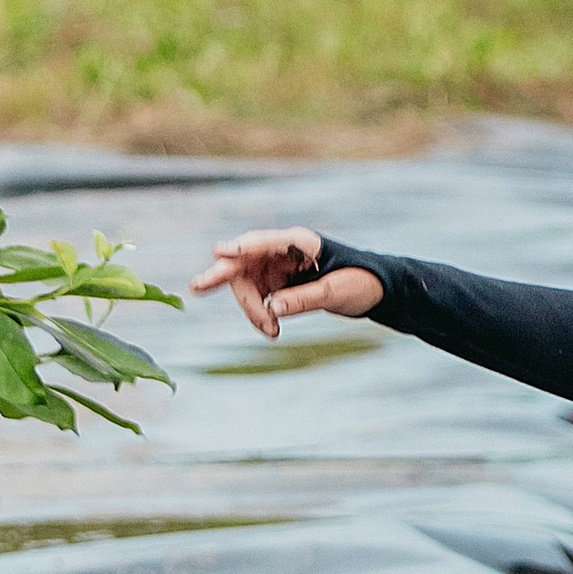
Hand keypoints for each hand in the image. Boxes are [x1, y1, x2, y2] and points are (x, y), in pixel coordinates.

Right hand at [190, 227, 383, 338]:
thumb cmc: (361, 282)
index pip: (263, 242)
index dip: (240, 247)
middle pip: (244, 261)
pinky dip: (258, 314)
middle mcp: (283, 251)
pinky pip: (256, 297)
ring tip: (272, 331)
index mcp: (300, 242)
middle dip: (223, 276)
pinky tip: (272, 329)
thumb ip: (304, 299)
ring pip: (246, 284)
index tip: (220, 252)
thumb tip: (272, 309)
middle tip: (196, 287)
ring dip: (250, 308)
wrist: (375, 290)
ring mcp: (277, 266)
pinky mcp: (276, 282)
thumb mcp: (336, 293)